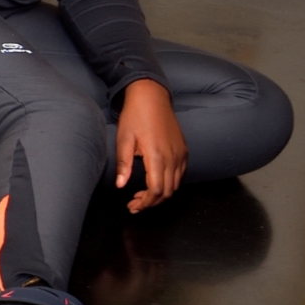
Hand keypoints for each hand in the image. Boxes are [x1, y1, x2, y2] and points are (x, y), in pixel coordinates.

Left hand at [115, 79, 185, 212]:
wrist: (152, 97)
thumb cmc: (135, 116)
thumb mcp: (124, 139)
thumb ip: (124, 164)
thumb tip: (120, 186)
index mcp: (157, 156)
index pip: (156, 190)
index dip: (146, 203)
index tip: (133, 206)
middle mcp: (174, 157)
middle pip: (168, 191)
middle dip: (152, 202)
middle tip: (134, 205)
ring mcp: (181, 154)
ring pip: (175, 185)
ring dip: (160, 195)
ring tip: (142, 197)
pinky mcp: (184, 150)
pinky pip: (180, 174)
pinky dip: (169, 184)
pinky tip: (154, 183)